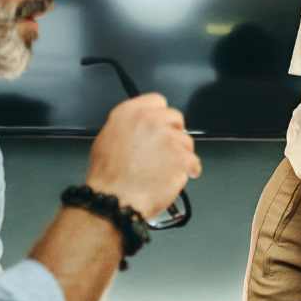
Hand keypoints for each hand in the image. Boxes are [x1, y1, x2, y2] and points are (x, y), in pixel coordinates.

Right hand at [85, 93, 200, 215]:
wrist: (116, 199)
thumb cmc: (108, 177)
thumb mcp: (106, 140)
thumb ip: (127, 126)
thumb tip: (138, 127)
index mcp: (130, 113)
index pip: (158, 101)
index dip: (161, 117)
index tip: (161, 126)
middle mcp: (151, 120)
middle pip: (176, 119)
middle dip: (172, 134)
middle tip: (162, 151)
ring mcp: (168, 137)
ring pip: (186, 141)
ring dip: (179, 154)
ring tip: (162, 169)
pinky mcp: (182, 156)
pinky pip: (193, 161)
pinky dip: (187, 171)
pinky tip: (173, 177)